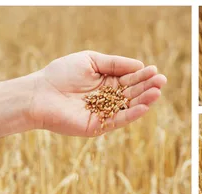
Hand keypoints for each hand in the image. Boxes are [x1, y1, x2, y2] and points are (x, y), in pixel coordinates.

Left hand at [28, 51, 166, 135]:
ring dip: (145, 100)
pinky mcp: (100, 126)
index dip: (143, 76)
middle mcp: (108, 99)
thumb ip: (115, 63)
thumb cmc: (61, 74)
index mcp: (107, 83)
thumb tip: (139, 66)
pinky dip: (133, 113)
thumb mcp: (91, 61)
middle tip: (162, 81)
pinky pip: (120, 120)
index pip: (130, 79)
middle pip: (133, 93)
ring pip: (130, 106)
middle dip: (148, 87)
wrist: (39, 94)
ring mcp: (105, 113)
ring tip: (157, 92)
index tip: (155, 71)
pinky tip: (145, 106)